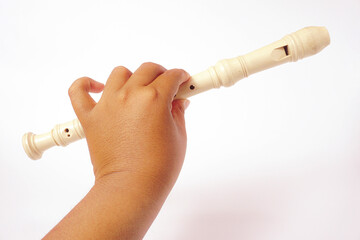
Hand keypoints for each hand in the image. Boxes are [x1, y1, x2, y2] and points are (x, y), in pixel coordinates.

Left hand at [68, 62, 189, 187]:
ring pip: (119, 74)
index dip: (181, 78)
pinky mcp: (90, 117)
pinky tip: (96, 87)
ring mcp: (107, 104)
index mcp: (154, 98)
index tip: (183, 82)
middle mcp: (130, 95)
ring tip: (137, 91)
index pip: (171, 76)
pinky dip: (85, 85)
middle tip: (166, 86)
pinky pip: (78, 91)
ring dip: (131, 77)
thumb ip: (178, 112)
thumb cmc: (159, 167)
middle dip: (161, 74)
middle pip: (147, 69)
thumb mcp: (179, 136)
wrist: (132, 188)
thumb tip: (179, 101)